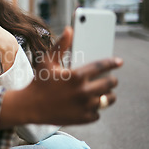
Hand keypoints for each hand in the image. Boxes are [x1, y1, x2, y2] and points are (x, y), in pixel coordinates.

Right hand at [0, 27, 122, 127]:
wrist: (30, 107)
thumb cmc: (39, 82)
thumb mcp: (47, 61)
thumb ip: (61, 45)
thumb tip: (69, 29)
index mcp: (77, 75)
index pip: (102, 66)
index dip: (112, 63)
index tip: (119, 62)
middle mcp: (83, 91)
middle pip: (110, 84)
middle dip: (112, 80)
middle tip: (109, 79)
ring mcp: (85, 106)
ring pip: (108, 99)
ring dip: (108, 95)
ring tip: (103, 93)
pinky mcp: (83, 118)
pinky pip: (98, 113)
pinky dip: (95, 109)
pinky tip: (88, 105)